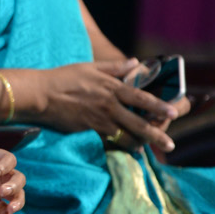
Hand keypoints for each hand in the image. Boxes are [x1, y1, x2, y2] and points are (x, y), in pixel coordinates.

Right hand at [26, 60, 178, 151]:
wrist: (41, 94)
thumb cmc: (64, 77)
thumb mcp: (90, 67)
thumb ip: (115, 66)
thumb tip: (136, 62)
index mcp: (112, 88)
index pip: (142, 99)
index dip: (159, 106)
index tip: (173, 112)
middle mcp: (109, 107)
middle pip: (139, 124)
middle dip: (156, 135)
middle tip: (170, 145)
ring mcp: (99, 122)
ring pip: (126, 137)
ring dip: (138, 144)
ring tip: (145, 149)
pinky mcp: (89, 132)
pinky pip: (109, 143)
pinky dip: (119, 148)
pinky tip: (125, 151)